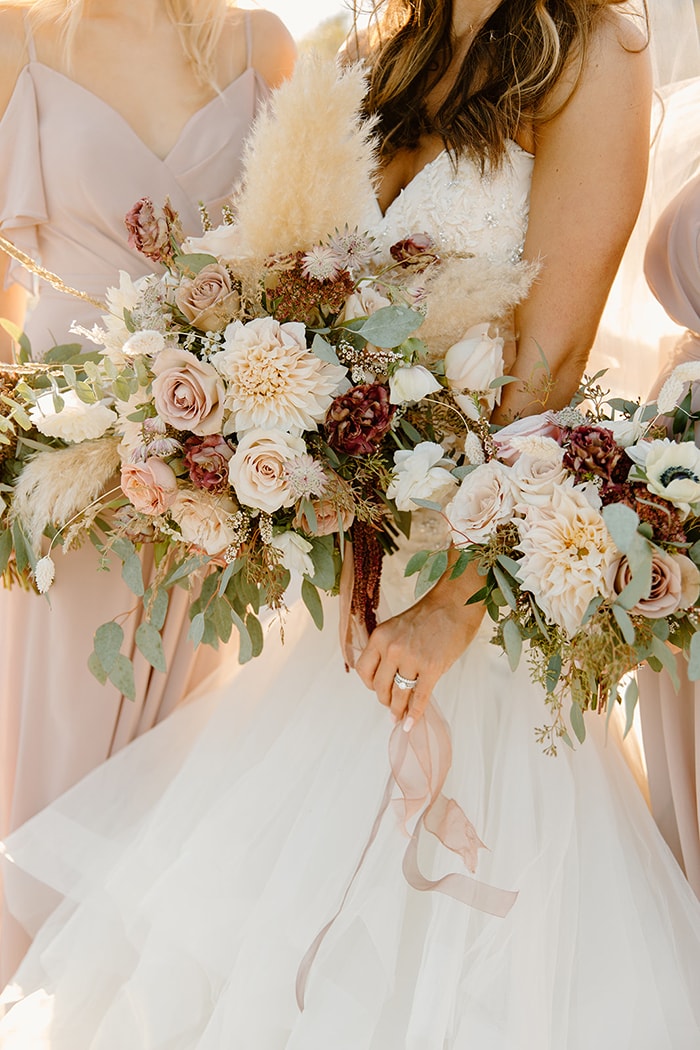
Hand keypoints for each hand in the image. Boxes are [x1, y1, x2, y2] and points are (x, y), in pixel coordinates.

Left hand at [354, 556, 485, 729]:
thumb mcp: (398, 626)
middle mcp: (391, 649)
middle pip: (379, 686)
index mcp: (380, 636)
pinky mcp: (431, 669)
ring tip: (398, 717)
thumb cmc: (430, 614)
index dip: (369, 684)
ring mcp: (411, 659)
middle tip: (390, 705)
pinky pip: (419, 698)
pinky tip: (410, 723)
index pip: (363, 670)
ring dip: (397, 710)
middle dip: (384, 700)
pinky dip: (414, 714)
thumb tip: (388, 675)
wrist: (455, 604)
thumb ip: (389, 648)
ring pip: (398, 695)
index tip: (376, 688)